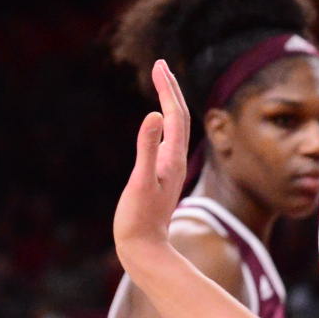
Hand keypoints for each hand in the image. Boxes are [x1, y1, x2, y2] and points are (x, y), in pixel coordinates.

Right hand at [113, 61, 192, 266]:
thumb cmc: (139, 219)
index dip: (167, 88)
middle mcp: (175, 161)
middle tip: (160, 66)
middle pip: (179, 117)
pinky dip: (163, 124)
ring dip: (169, 104)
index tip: (159, 65)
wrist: (145, 251)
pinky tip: (157, 125)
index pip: (174, 114)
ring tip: (161, 86)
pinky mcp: (162, 178)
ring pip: (175, 129)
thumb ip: (146, 148)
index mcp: (172, 158)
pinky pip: (166, 142)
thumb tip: (153, 115)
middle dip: (170, 90)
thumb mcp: (140, 181)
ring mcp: (170, 170)